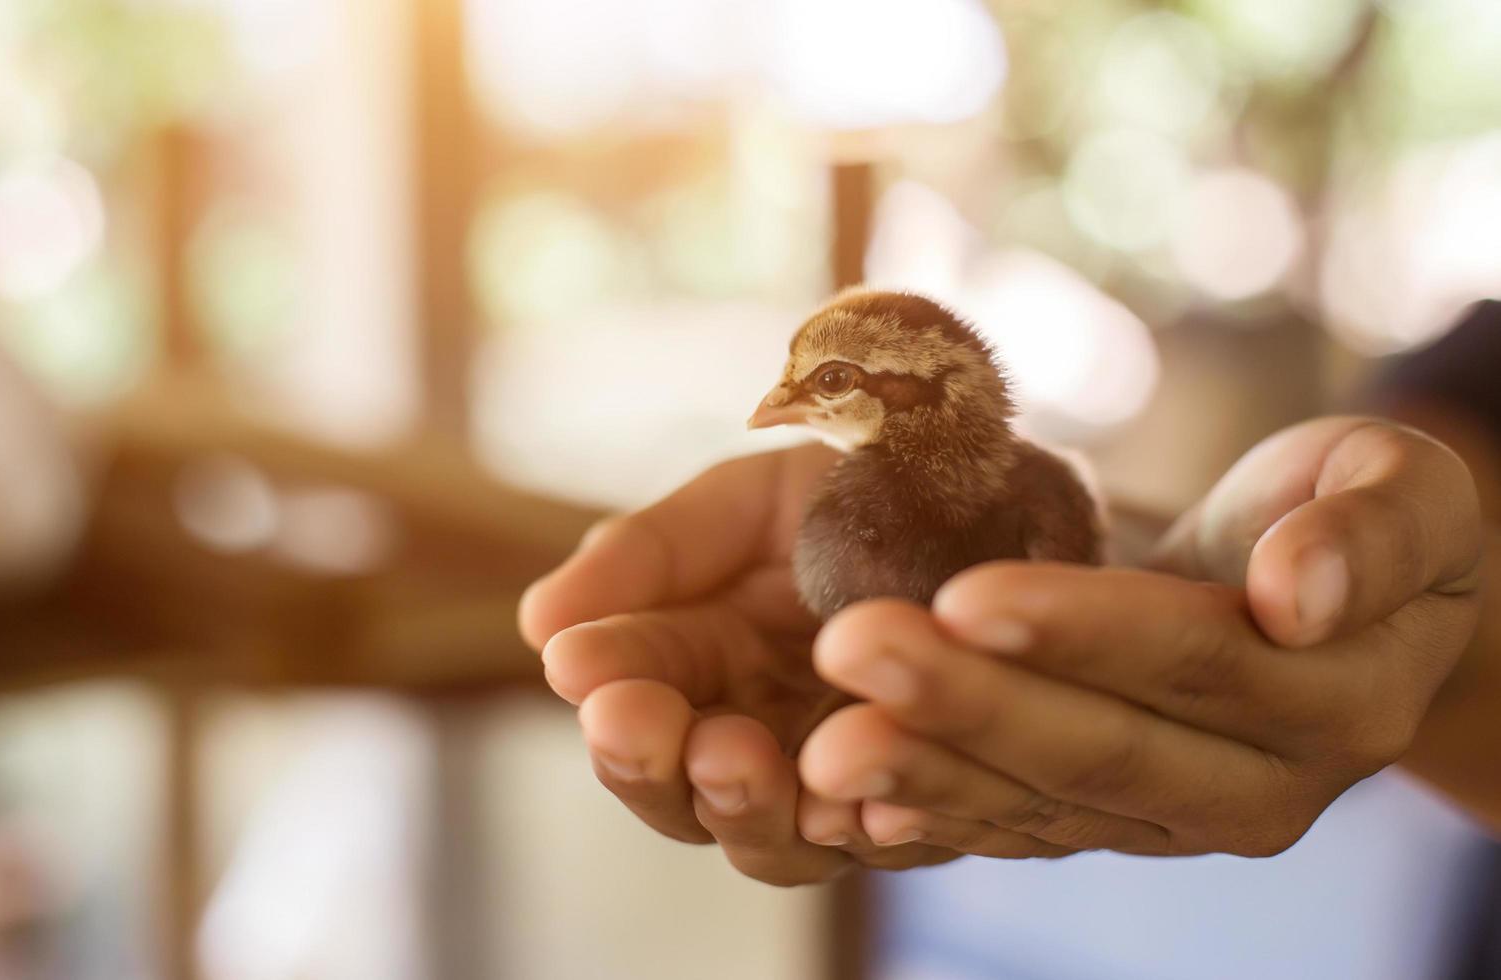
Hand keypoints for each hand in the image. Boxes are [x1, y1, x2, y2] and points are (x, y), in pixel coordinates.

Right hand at [520, 445, 995, 885]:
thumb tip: (536, 626)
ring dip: (741, 807)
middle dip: (649, 765)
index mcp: (706, 661)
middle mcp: (761, 736)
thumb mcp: (747, 502)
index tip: (577, 664)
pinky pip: (894, 838)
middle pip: (682, 795)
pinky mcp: (931, 803)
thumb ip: (650, 554)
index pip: (635, 696)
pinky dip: (866, 827)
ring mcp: (841, 780)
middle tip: (635, 722)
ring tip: (731, 755)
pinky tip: (855, 801)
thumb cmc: (867, 490)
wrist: (1008, 487)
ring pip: (772, 840)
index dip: (605, 687)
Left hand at [799, 417, 1483, 856]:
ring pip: (1040, 804)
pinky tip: (848, 809)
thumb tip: (1300, 593)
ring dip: (927, 773)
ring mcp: (1173, 819)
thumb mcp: (1404, 491)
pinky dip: (934, 820)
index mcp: (1337, 701)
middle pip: (1099, 749)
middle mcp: (1256, 788)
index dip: (1081, 631)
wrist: (1320, 597)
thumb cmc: (1348, 513)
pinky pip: (1014, 831)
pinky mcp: (1107, 823)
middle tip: (850, 651)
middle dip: (968, 703)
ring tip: (824, 748)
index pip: (1194, 663)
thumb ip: (1372, 534)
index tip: (966, 594)